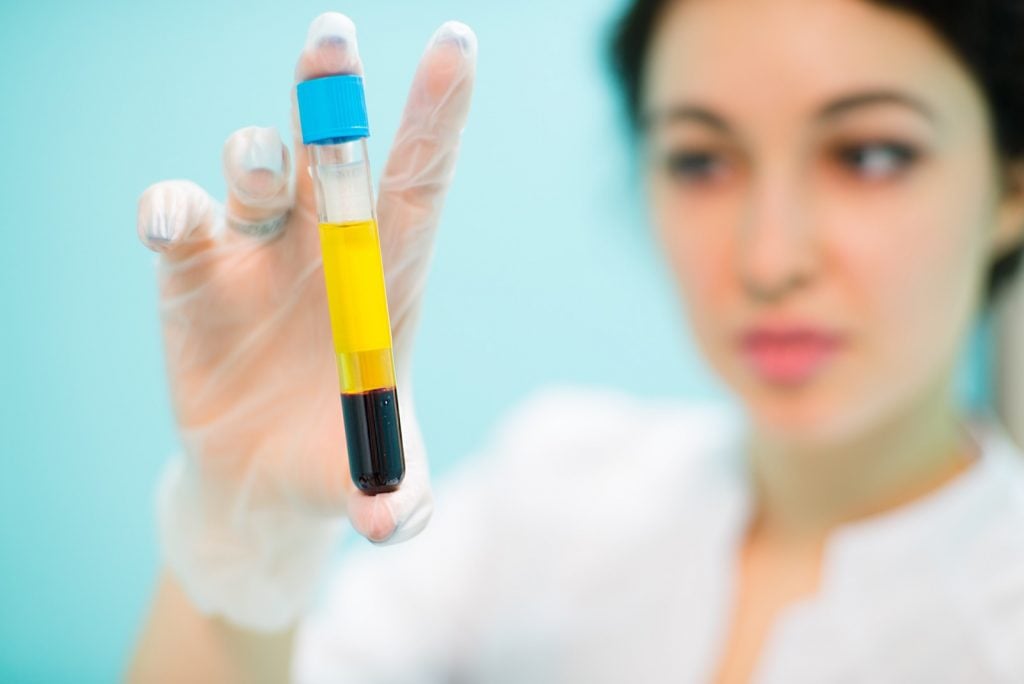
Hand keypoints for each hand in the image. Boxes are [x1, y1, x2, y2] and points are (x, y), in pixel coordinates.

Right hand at [136, 12, 475, 628]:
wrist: (262, 483)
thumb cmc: (337, 466)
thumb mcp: (375, 486)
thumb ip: (394, 498)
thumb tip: (394, 526)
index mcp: (390, 275)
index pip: (419, 180)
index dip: (438, 113)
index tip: (456, 43)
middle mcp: (326, 244)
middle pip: (332, 151)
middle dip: (332, 95)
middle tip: (331, 35)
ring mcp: (257, 249)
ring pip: (254, 168)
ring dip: (253, 156)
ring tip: (257, 173)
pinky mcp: (193, 272)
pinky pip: (178, 217)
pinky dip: (169, 210)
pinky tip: (169, 224)